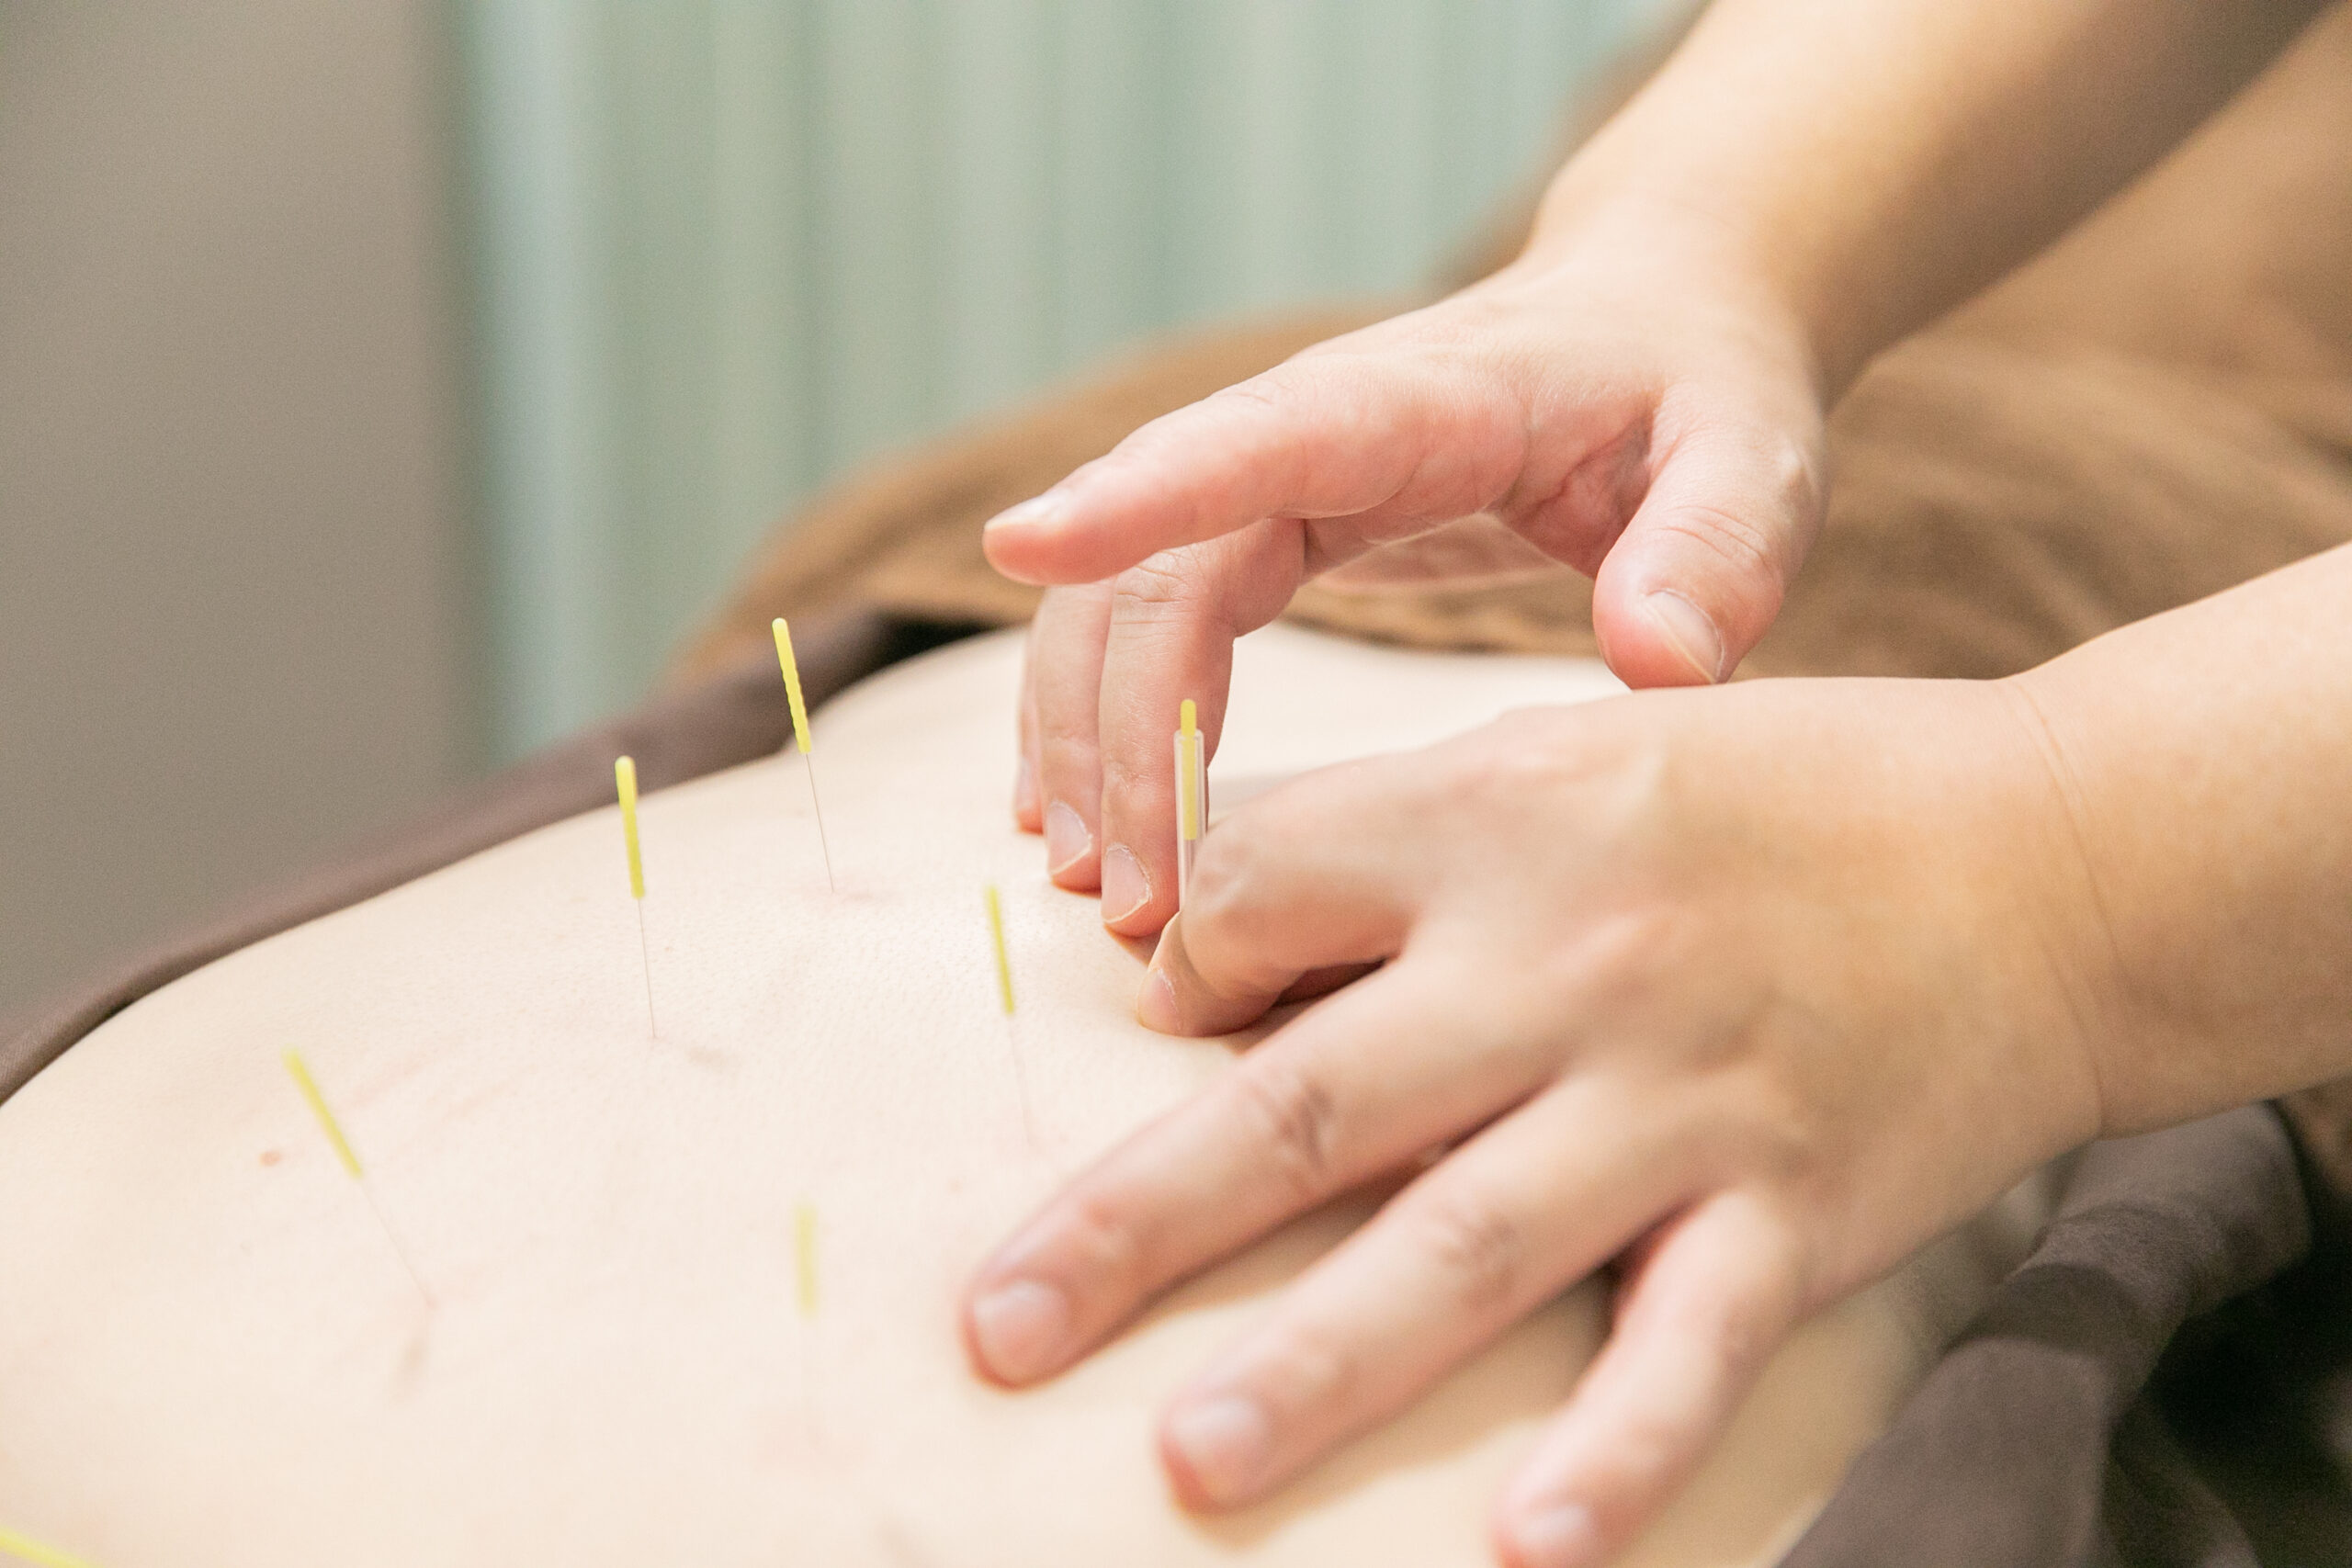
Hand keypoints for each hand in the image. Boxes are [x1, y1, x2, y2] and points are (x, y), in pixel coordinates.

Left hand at [964, 677, 2115, 1566]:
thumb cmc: (1776, 798)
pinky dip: (1610, 1451)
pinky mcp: (1796, 1208)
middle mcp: (1566, 964)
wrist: (2052, 853)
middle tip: (996, 1329)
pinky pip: (1685, 1348)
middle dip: (1137, 1224)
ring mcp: (1682, 1100)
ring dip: (1320, 1363)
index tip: (1151, 1022)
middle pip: (1308, 1104)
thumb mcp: (1572, 752)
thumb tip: (1199, 952)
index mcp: (1491, 822)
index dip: (1171, 965)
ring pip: (1464, 1245)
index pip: (1251, 901)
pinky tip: (1517, 1547)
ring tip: (1189, 1461)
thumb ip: (1389, 840)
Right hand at [994, 237, 1828, 936]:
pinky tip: (1089, 816)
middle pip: (1158, 567)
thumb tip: (1661, 667)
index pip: (1255, 443)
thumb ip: (1715, 551)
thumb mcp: (1748, 457)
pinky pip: (1148, 620)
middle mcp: (1312, 432)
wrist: (1653, 320)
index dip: (1138, 500)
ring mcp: (1272, 483)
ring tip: (1097, 886)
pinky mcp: (1267, 533)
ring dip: (1090, 739)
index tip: (1018, 549)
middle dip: (1122, 730)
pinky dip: (1106, 719)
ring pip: (1123, 602)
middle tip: (1132, 898)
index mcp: (1414, 403)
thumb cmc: (1700, 388)